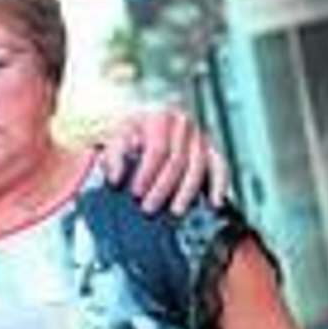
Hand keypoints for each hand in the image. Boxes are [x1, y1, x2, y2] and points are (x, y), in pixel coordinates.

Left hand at [97, 107, 228, 213]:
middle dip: (162, 188)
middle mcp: (182, 123)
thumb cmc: (125, 133)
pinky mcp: (210, 148)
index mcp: (158, 116)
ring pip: (197, 166)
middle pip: (177, 160)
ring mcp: (198, 135)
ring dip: (186, 192)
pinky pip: (220, 167)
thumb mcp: (110, 136)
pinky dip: (219, 186)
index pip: (157, 149)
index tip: (135, 193)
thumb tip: (115, 178)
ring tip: (175, 212)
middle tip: (148, 209)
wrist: (144, 119)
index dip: (146, 173)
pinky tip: (214, 204)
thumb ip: (108, 155)